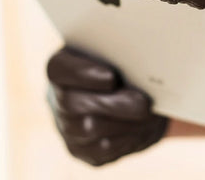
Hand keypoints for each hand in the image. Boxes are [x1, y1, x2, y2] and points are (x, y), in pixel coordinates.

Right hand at [46, 47, 167, 165]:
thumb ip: (119, 54)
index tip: (111, 77)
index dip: (82, 74)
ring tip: (148, 113)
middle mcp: (57, 98)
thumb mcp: (117, 54)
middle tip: (142, 103)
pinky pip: (102, 148)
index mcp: (62, 66)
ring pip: (89, 128)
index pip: (58, 69)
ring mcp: (66, 127)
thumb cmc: (120, 65)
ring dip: (124, 121)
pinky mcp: (82, 150)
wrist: (124, 94)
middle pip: (72, 104)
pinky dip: (127, 137)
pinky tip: (143, 127)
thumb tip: (140, 61)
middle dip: (112, 104)